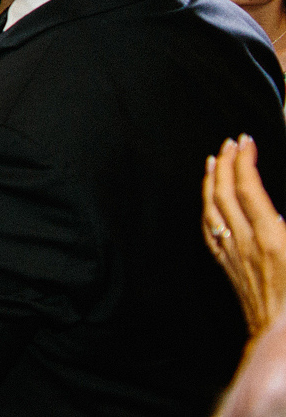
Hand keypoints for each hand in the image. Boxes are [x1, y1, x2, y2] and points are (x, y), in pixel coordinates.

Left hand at [205, 135, 285, 335]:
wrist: (284, 342)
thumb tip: (280, 211)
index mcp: (272, 238)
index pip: (248, 187)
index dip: (243, 161)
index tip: (245, 141)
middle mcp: (247, 243)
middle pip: (224, 192)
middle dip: (224, 163)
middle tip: (230, 144)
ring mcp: (234, 256)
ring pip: (212, 209)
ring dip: (211, 181)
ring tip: (213, 162)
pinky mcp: (230, 269)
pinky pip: (209, 232)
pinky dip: (206, 209)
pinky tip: (207, 204)